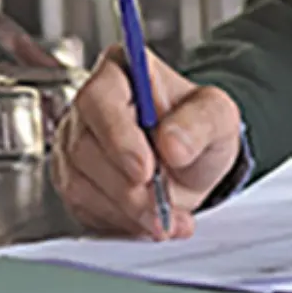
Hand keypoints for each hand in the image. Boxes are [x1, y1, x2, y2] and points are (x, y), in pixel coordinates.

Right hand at [52, 47, 244, 239]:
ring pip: (79, 182)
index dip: (118, 137)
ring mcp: (74, 143)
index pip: (99, 98)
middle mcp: (90, 105)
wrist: (191, 164)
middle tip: (162, 205)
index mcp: (121, 71)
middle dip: (127, 187)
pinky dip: (119, 221)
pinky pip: (82, 207)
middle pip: (85, 148)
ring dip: (126, 209)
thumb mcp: (218, 116)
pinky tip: (147, 220)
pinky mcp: (73, 179)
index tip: (145, 170)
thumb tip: (172, 143)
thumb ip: (200, 123)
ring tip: (165, 216)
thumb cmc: (197, 129)